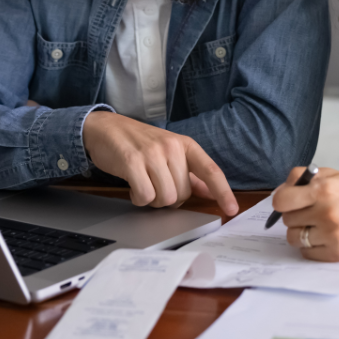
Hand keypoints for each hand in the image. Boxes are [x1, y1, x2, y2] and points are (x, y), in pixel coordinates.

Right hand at [81, 110, 237, 214]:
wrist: (107, 128)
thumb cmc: (140, 143)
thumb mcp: (170, 153)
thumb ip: (191, 173)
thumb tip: (211, 192)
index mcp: (186, 144)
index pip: (210, 170)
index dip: (223, 192)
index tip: (232, 209)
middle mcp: (172, 147)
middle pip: (183, 194)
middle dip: (169, 198)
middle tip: (156, 186)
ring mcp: (152, 153)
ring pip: (165, 198)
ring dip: (153, 200)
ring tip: (144, 184)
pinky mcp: (132, 162)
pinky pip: (145, 196)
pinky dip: (139, 199)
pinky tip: (133, 187)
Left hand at [271, 167, 338, 261]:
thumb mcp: (334, 175)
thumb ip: (304, 178)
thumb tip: (281, 191)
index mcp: (324, 190)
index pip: (281, 201)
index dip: (282, 200)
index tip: (287, 201)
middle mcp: (326, 213)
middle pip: (287, 219)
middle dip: (295, 214)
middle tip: (310, 210)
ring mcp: (331, 236)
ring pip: (294, 238)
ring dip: (301, 231)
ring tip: (316, 224)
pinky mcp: (336, 253)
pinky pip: (306, 252)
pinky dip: (311, 245)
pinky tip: (324, 236)